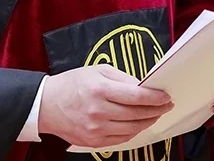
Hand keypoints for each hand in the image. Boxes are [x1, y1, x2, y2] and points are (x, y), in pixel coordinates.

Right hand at [37, 64, 173, 148]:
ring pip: (132, 129)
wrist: (46, 105)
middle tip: (166, 105)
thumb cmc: (72, 84)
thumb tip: (144, 87)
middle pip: (137, 114)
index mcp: (100, 90)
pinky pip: (121, 139)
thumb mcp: (98, 71)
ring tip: (155, 114)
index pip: (136, 97)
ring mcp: (96, 130)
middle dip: (156, 110)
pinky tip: (139, 123)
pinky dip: (134, 131)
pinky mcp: (93, 142)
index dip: (155, 97)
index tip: (166, 96)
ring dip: (148, 121)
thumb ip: (123, 79)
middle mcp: (99, 112)